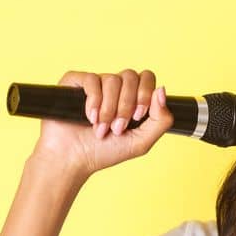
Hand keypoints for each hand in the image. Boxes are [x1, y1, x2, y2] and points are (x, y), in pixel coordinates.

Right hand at [29, 69, 173, 180]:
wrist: (73, 159)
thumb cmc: (105, 152)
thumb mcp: (142, 141)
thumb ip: (161, 119)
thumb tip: (162, 90)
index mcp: (132, 98)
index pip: (146, 77)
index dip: (145, 94)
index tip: (138, 116)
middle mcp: (114, 88)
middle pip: (130, 76)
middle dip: (127, 105)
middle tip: (118, 127)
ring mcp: (94, 85)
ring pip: (112, 79)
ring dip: (109, 109)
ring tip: (101, 128)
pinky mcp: (74, 83)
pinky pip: (91, 79)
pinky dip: (94, 100)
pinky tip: (90, 118)